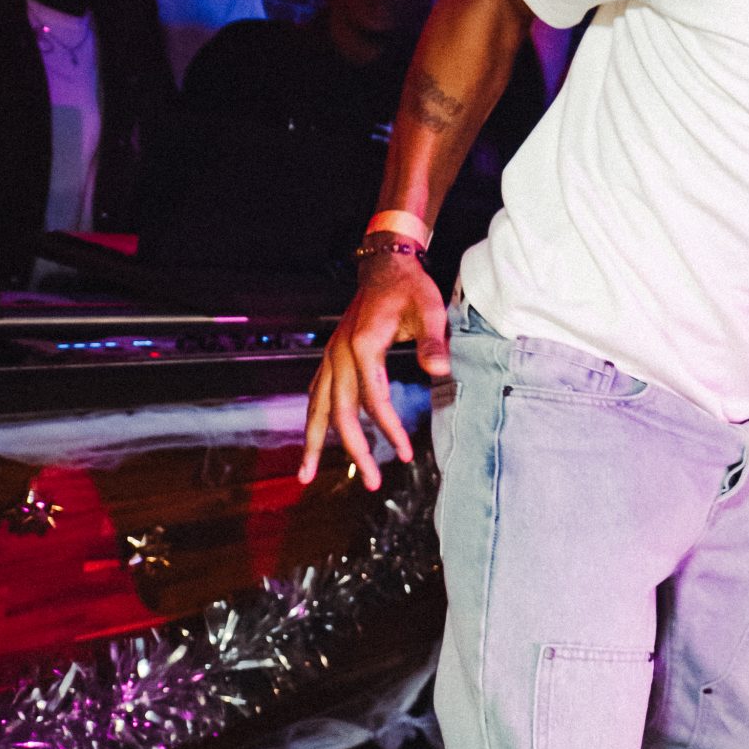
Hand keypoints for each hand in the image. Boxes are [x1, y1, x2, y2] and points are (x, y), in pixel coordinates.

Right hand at [298, 251, 451, 490]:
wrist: (385, 265)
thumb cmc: (410, 287)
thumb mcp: (430, 308)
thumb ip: (433, 341)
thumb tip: (442, 372)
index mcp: (363, 345)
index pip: (373, 398)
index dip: (389, 428)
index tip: (407, 454)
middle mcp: (339, 353)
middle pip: (340, 411)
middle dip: (356, 450)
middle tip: (373, 483)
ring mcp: (331, 355)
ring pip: (317, 406)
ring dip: (315, 442)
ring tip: (307, 476)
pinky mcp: (331, 356)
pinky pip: (317, 394)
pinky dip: (314, 419)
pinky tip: (314, 439)